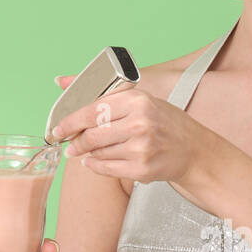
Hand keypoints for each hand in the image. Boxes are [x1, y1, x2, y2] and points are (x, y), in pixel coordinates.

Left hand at [51, 74, 205, 185]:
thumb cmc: (165, 123)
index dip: (70, 122)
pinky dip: (96, 166)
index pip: (93, 110)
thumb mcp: (140, 100)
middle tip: (70, 146)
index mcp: (138, 101)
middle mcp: (140, 123)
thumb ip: (104, 95)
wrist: (193, 150)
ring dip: (89, 154)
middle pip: (92, 135)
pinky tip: (96, 162)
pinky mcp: (142, 169)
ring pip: (99, 153)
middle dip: (76, 143)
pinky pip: (107, 169)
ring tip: (93, 151)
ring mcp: (141, 148)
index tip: (58, 130)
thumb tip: (61, 82)